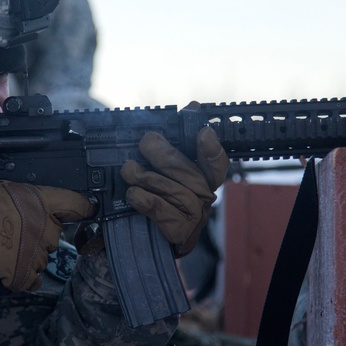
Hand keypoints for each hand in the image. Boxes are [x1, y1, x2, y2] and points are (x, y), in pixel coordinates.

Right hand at [0, 181, 94, 290]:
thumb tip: (36, 204)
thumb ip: (25, 198)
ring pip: (46, 257)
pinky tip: (11, 268)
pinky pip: (36, 279)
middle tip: (19, 233)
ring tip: (9, 250)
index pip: (75, 204)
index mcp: (38, 202)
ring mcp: (35, 253)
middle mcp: (42, 227)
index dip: (83, 208)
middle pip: (57, 234)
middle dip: (42, 234)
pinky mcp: (24, 274)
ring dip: (32, 255)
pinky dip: (26, 277)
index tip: (86, 211)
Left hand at [120, 123, 229, 256]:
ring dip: (148, 178)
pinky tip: (133, 194)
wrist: (143, 238)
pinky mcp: (181, 234)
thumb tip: (192, 107)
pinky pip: (164, 212)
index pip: (217, 163)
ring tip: (128, 170)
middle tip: (146, 142)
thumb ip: (176, 141)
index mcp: (203, 178)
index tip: (203, 132)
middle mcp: (203, 197)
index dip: (212, 148)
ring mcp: (195, 218)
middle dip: (165, 155)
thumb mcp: (164, 168)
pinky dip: (146, 201)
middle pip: (190, 173)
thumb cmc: (157, 197)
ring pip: (175, 192)